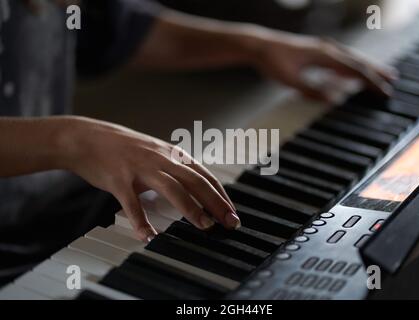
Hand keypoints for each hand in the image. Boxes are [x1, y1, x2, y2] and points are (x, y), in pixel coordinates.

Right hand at [60, 117, 238, 240]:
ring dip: (191, 209)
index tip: (232, 212)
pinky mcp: (119, 179)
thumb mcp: (154, 153)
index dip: (221, 195)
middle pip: (196, 182)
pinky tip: (148, 236)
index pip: (204, 175)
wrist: (86, 138)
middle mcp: (160, 159)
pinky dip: (141, 222)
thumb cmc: (122, 148)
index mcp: (171, 154)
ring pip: (172, 189)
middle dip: (216, 203)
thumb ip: (173, 168)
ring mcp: (140, 168)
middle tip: (230, 222)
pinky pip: (132, 203)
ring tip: (204, 226)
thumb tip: (192, 187)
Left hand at [243, 30, 396, 101]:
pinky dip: (351, 66)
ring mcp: (323, 48)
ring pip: (351, 58)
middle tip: (392, 80)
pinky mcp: (317, 51)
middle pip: (357, 61)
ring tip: (381, 74)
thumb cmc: (273, 61)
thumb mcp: (290, 80)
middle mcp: (327, 49)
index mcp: (324, 55)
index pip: (354, 70)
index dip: (370, 81)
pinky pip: (340, 59)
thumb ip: (311, 90)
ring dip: (366, 67)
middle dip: (376, 72)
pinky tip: (352, 74)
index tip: (383, 91)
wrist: (260, 46)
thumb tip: (334, 101)